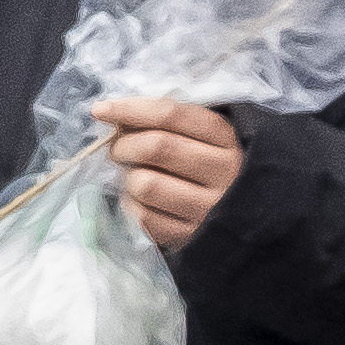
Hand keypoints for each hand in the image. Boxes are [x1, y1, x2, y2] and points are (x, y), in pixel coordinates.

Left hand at [91, 96, 243, 249]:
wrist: (243, 212)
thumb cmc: (207, 164)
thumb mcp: (202, 136)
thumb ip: (169, 123)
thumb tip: (116, 117)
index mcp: (224, 136)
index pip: (171, 114)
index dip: (130, 109)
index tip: (101, 109)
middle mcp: (222, 170)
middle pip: (156, 147)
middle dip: (124, 145)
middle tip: (116, 149)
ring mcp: (207, 206)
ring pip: (146, 185)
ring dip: (128, 178)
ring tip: (133, 176)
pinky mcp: (190, 235)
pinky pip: (143, 217)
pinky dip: (131, 206)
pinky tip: (139, 201)